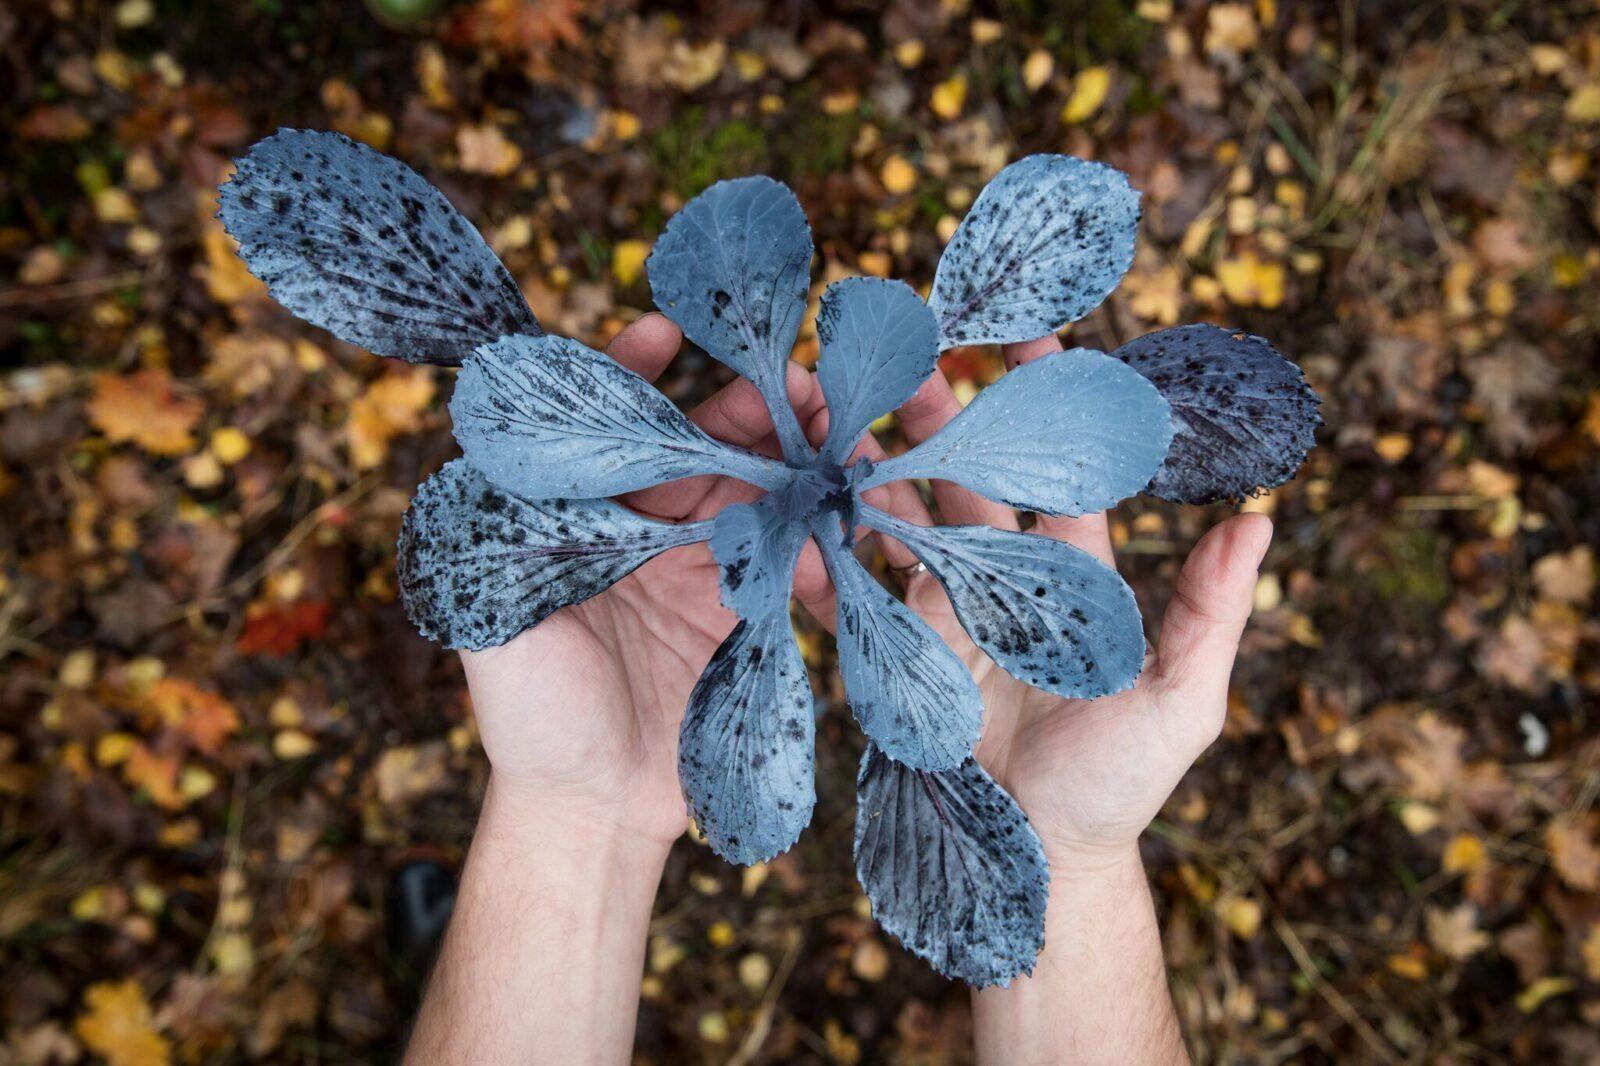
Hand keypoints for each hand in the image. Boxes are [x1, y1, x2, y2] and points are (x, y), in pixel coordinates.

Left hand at [457, 313, 829, 849]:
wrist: (592, 812)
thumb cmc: (530, 719)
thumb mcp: (493, 626)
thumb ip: (493, 541)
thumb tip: (489, 439)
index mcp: (583, 516)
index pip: (611, 424)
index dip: (636, 371)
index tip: (670, 331)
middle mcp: (645, 527)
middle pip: (708, 443)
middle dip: (759, 408)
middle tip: (812, 388)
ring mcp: (702, 567)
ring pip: (763, 493)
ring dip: (806, 467)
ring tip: (848, 457)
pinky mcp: (748, 614)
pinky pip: (795, 564)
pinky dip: (823, 552)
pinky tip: (841, 557)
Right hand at [796, 333, 1270, 872]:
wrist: (1035, 863)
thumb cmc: (1119, 786)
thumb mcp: (1180, 701)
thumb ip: (1211, 612)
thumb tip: (1260, 518)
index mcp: (1074, 578)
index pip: (1061, 473)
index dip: (1048, 406)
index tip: (1030, 336)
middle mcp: (1004, 584)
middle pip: (967, 478)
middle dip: (939, 416)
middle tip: (906, 358)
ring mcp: (943, 616)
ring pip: (902, 521)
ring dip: (872, 468)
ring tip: (838, 417)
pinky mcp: (895, 657)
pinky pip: (854, 598)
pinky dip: (824, 563)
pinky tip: (797, 524)